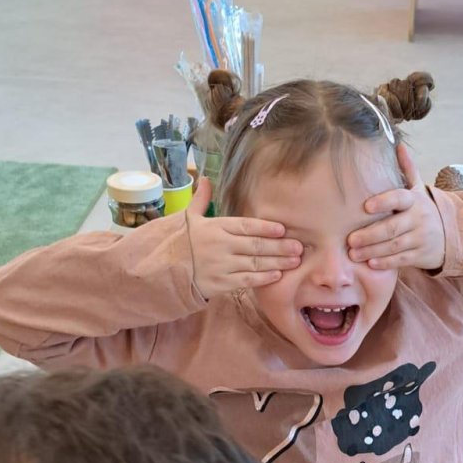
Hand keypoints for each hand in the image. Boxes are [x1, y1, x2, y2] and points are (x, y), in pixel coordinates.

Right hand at [186, 178, 302, 296]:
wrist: (163, 270)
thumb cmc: (179, 242)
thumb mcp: (187, 218)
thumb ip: (201, 199)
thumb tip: (204, 179)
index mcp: (215, 227)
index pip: (245, 225)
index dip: (265, 227)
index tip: (283, 229)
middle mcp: (220, 246)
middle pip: (255, 245)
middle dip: (279, 247)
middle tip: (299, 247)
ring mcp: (221, 266)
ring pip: (254, 264)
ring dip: (277, 262)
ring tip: (295, 261)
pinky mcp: (220, 284)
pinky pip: (246, 281)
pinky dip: (263, 278)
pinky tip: (277, 275)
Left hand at [347, 144, 445, 270]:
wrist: (449, 235)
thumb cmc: (424, 210)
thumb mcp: (419, 189)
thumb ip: (407, 169)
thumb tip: (398, 144)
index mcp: (414, 200)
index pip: (399, 199)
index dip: (383, 202)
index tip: (366, 207)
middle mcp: (418, 219)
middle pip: (392, 227)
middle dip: (370, 234)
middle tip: (350, 239)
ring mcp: (420, 239)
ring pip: (394, 246)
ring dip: (373, 251)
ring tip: (353, 254)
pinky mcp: (420, 256)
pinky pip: (401, 260)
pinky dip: (386, 263)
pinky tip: (371, 263)